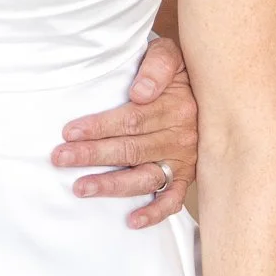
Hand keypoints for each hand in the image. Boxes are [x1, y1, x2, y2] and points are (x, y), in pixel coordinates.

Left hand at [53, 36, 198, 228]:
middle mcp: (180, 137)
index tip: (69, 132)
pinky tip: (132, 221)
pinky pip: (173, 199)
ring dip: (112, 185)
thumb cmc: (182, 71)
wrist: (215, 87)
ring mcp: (184, 160)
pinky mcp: (187, 176)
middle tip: (60, 158)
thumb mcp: (172, 54)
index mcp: (175, 107)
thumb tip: (140, 92)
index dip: (99, 126)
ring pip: (145, 177)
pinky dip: (155, 212)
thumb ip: (157, 66)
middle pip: (131, 149)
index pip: (131, 120)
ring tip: (81, 188)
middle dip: (92, 155)